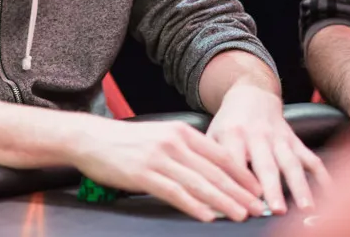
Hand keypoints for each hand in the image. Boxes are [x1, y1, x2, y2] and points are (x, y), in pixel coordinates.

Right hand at [68, 117, 265, 222]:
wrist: (91, 138)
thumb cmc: (126, 142)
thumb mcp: (160, 136)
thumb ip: (184, 150)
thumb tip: (210, 170)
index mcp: (181, 132)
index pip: (220, 155)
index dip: (241, 174)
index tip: (257, 189)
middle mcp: (173, 143)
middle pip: (214, 171)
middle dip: (240, 191)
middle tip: (259, 207)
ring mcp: (159, 159)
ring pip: (199, 183)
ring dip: (223, 201)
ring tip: (240, 214)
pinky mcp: (143, 174)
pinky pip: (175, 193)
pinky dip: (194, 206)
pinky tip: (207, 216)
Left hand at [208, 83, 331, 215]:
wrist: (250, 94)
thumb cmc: (228, 122)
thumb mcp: (211, 134)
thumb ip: (210, 161)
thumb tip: (206, 192)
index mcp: (232, 135)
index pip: (235, 162)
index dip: (238, 183)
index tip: (242, 204)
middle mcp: (257, 136)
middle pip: (266, 165)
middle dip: (272, 187)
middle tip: (276, 209)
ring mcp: (279, 138)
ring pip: (292, 163)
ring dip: (300, 186)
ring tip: (307, 208)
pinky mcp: (295, 140)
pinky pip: (311, 158)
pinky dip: (323, 176)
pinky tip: (332, 194)